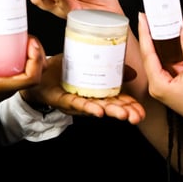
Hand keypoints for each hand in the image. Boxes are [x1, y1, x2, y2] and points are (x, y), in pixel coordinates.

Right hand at [0, 16, 45, 148]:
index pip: (31, 79)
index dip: (36, 59)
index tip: (30, 43)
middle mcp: (5, 90)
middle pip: (36, 74)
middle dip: (37, 53)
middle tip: (26, 37)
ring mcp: (4, 90)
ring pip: (29, 75)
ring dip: (31, 57)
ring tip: (21, 41)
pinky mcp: (0, 88)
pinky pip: (19, 75)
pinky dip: (22, 61)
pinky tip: (11, 49)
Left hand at [20, 54, 145, 124]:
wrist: (40, 72)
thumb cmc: (65, 70)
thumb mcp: (91, 65)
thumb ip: (111, 68)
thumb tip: (133, 72)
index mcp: (99, 91)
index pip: (119, 100)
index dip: (131, 106)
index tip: (142, 111)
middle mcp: (90, 98)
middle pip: (111, 107)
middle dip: (125, 112)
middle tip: (137, 116)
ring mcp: (78, 101)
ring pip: (97, 108)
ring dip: (111, 112)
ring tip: (123, 114)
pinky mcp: (64, 99)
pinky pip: (77, 104)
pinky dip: (88, 108)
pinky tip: (98, 112)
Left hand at [137, 12, 182, 130]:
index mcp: (158, 84)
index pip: (147, 53)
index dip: (145, 33)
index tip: (143, 18)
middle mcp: (159, 84)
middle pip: (154, 53)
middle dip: (159, 33)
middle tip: (157, 16)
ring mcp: (167, 83)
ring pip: (165, 56)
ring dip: (173, 40)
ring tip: (179, 23)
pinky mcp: (175, 82)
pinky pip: (174, 61)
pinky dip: (180, 50)